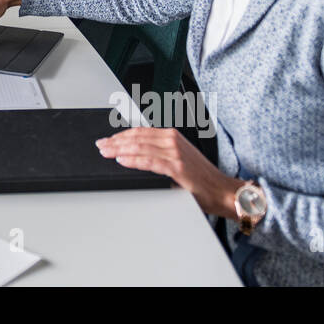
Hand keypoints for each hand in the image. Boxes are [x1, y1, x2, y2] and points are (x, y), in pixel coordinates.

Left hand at [95, 127, 243, 218]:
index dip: (120, 135)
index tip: (107, 140)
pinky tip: (122, 161)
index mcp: (172, 136)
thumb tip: (134, 156)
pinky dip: (133, 160)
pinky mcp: (176, 167)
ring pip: (140, 147)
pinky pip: (149, 161)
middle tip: (100, 146)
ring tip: (106, 153)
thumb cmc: (201, 178)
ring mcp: (175, 152)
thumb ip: (160, 154)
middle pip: (136, 138)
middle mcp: (173, 140)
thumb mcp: (178, 159)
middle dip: (115, 142)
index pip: (140, 132)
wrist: (222, 190)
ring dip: (119, 150)